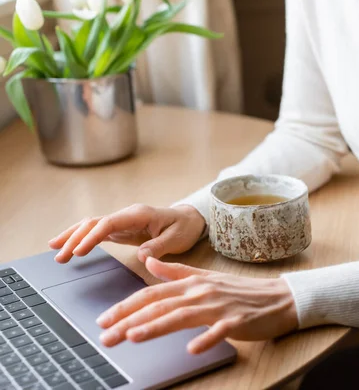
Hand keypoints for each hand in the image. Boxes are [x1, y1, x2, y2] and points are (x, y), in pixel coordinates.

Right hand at [49, 204, 205, 263]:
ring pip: (92, 226)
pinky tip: (69, 247)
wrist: (189, 219)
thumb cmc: (184, 227)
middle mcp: (127, 215)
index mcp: (139, 214)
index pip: (109, 223)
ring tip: (54, 250)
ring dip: (73, 237)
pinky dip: (82, 239)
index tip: (79, 251)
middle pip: (94, 223)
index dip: (92, 236)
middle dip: (75, 238)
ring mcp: (122, 221)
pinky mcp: (121, 229)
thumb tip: (141, 256)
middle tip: (59, 255)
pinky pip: (97, 232)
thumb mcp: (176, 238)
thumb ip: (158, 246)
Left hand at [96, 258, 297, 352]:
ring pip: (182, 316)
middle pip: (160, 305)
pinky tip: (191, 349)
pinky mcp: (237, 321)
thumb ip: (175, 271)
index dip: (126, 305)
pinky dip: (205, 339)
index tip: (103, 319)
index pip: (152, 293)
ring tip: (132, 336)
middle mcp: (202, 292)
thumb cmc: (241, 291)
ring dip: (156, 326)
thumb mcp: (206, 277)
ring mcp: (220, 306)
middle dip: (129, 320)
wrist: (278, 298)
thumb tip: (148, 261)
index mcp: (193, 282)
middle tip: (105, 335)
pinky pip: (219, 331)